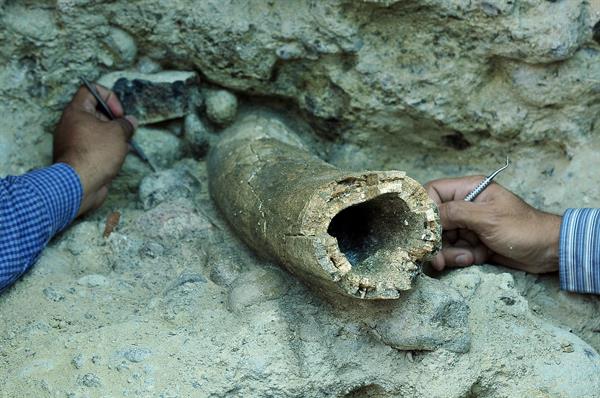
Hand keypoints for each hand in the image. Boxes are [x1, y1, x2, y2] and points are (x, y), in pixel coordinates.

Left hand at [53, 84, 136, 215]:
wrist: (79, 184)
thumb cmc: (95, 154)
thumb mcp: (118, 133)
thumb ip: (126, 124)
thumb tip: (130, 122)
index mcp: (75, 111)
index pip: (90, 90)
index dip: (109, 97)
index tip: (119, 113)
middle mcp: (70, 124)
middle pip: (95, 112)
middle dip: (114, 120)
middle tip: (125, 130)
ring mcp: (72, 142)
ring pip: (96, 132)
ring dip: (112, 137)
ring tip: (123, 146)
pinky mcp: (77, 158)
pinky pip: (93, 147)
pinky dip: (106, 150)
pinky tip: (117, 158)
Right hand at [424, 176, 560, 273]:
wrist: (549, 251)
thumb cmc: (523, 229)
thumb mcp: (487, 218)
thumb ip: (455, 213)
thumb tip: (429, 216)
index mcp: (468, 189)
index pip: (433, 192)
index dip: (424, 210)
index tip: (423, 229)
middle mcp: (465, 205)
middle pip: (434, 220)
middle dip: (437, 240)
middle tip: (437, 257)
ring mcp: (468, 225)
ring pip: (442, 239)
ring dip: (451, 252)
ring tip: (469, 257)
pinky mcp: (471, 242)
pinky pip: (454, 250)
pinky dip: (461, 257)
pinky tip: (476, 258)